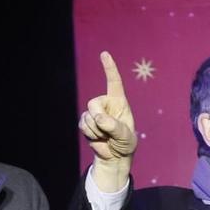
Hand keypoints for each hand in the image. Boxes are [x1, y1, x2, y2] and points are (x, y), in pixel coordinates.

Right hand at [80, 51, 135, 188]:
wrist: (115, 155)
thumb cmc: (125, 143)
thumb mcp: (126, 137)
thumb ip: (115, 126)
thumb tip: (99, 118)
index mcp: (119, 102)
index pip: (114, 82)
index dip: (109, 68)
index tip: (105, 54)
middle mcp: (106, 104)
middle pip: (93, 103)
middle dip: (98, 118)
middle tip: (107, 130)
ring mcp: (95, 112)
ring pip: (87, 116)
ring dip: (96, 130)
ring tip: (106, 136)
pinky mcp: (86, 121)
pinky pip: (83, 125)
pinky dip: (90, 134)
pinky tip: (98, 138)